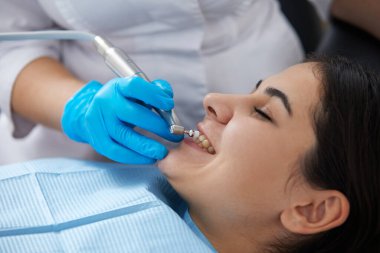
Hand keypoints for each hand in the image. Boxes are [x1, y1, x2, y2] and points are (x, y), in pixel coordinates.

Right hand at [61, 76, 182, 163]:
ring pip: (124, 136)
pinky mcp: (97, 140)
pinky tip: (149, 159)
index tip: (169, 105)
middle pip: (133, 114)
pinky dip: (135, 157)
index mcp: (118, 86)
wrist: (92, 112)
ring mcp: (99, 121)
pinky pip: (116, 152)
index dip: (153, 94)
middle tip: (174, 135)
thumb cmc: (123, 102)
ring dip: (147, 146)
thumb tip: (167, 96)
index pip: (135, 86)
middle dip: (157, 126)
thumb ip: (156, 90)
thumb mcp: (137, 91)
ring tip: (162, 152)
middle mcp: (106, 102)